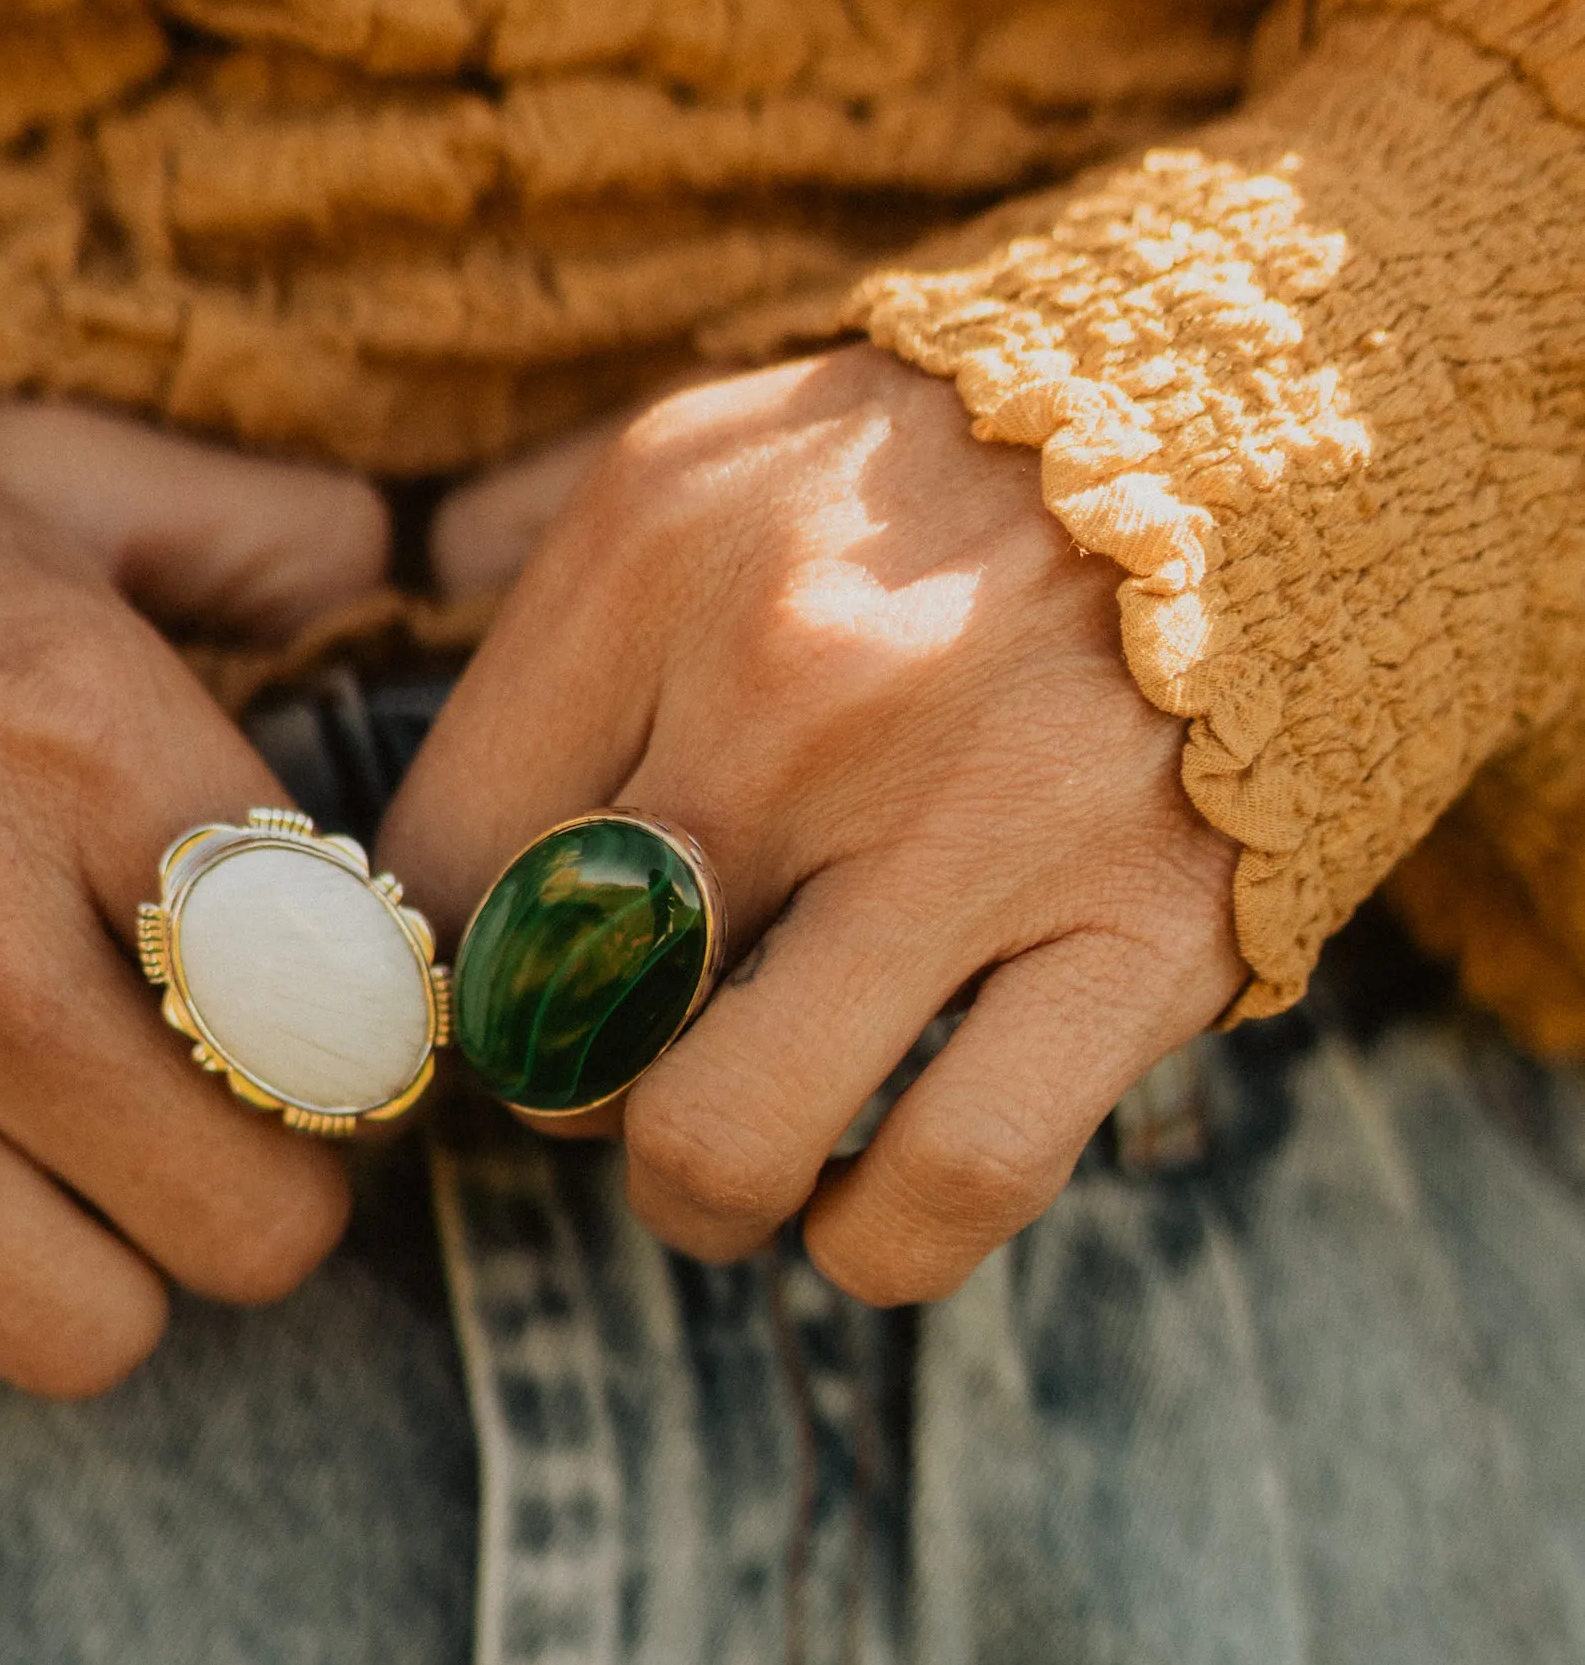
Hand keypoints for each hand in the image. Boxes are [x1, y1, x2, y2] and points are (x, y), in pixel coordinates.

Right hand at [0, 399, 390, 1456]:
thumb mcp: (18, 473)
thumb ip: (239, 523)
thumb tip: (402, 558)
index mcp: (74, 731)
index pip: (355, 1018)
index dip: (356, 1056)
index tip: (304, 1042)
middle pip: (252, 1228)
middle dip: (241, 1192)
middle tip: (180, 1132)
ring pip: (82, 1337)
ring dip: (77, 1277)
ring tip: (24, 1176)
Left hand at [383, 346, 1241, 1304]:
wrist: (1281, 421)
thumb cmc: (949, 484)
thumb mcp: (711, 463)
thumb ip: (542, 604)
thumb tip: (384, 776)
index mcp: (658, 555)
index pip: (439, 871)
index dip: (447, 988)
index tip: (496, 1002)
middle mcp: (798, 684)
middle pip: (554, 1023)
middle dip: (566, 1095)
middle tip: (626, 1062)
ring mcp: (976, 817)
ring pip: (718, 1141)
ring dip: (698, 1199)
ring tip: (728, 1158)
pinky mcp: (1140, 933)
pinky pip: (944, 1187)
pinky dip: (877, 1243)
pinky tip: (868, 1198)